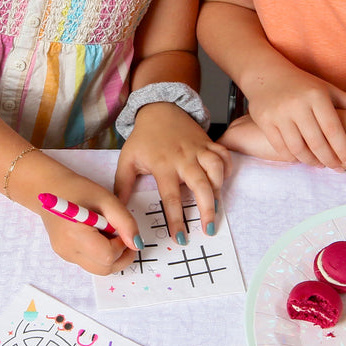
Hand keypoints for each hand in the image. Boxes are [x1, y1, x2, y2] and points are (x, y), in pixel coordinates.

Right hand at [37, 171, 141, 275]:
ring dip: (112, 256)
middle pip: (104, 269)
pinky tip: (98, 236)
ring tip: (109, 233)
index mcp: (75, 234)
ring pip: (99, 269)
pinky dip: (101, 254)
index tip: (122, 230)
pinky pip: (91, 263)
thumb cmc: (78, 190)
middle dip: (121, 256)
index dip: (122, 246)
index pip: (108, 256)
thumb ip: (125, 222)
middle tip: (123, 237)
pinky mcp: (66, 256)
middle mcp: (67, 250)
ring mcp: (65, 255)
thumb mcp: (107, 200)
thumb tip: (137, 244)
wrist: (51, 189)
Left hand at [114, 102, 231, 243]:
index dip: (176, 219)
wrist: (159, 108)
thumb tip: (118, 209)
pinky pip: (224, 156)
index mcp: (163, 165)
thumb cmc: (143, 137)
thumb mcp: (127, 159)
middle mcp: (184, 158)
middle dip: (207, 210)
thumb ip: (122, 185)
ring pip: (216, 170)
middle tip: (209, 230)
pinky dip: (227, 169)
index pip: (171, 198)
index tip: (180, 238)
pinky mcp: (209, 142)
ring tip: (216, 207)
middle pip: (201, 186)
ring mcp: (199, 149)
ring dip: (219, 190)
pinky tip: (223, 182)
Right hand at [244, 64, 345, 167]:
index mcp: (316, 95)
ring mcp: (278, 113)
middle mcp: (297, 104)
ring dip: (311, 161)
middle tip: (338, 169)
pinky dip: (292, 157)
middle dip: (330, 160)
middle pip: (317, 142)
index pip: (333, 129)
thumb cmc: (303, 84)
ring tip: (320, 164)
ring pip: (298, 148)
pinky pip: (280, 148)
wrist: (265, 74)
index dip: (344, 149)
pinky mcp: (264, 121)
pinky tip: (301, 158)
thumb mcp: (328, 89)